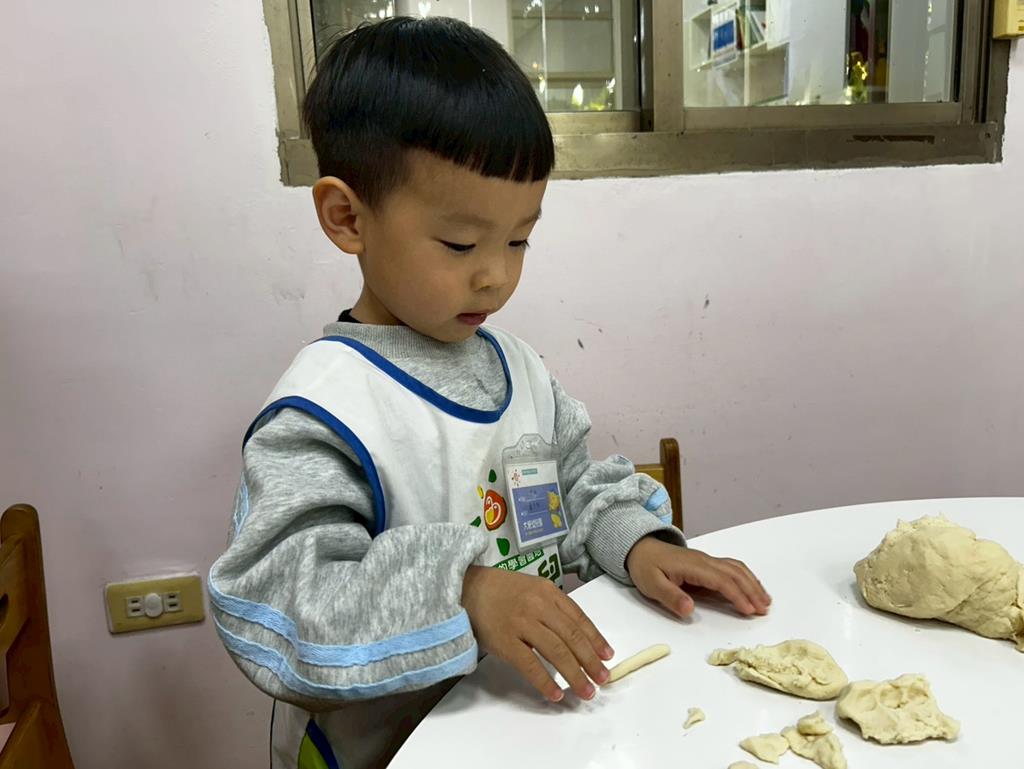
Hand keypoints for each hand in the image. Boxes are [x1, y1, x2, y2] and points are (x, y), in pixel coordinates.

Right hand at [461, 565, 613, 701]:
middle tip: (602, 679)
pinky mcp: (505, 641)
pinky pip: (531, 665)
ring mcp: (522, 624)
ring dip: (575, 674)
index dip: (596, 639)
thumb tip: (577, 636)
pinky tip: (556, 694)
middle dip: (591, 661)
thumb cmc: (501, 591)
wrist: (466, 587)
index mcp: (548, 592)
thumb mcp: (532, 588)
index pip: (579, 619)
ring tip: (586, 691)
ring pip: (557, 652)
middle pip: (572, 637)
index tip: (607, 656)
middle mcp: (538, 606)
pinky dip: (545, 681)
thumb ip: (553, 607)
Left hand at [626, 536, 770, 618]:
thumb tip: (690, 610)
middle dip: (752, 591)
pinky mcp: (706, 563)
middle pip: (735, 574)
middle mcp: (704, 560)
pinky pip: (731, 568)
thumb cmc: (645, 567)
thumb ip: (671, 597)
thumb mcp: (651, 585)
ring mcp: (706, 560)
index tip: (749, 611)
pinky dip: (746, 577)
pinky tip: (752, 588)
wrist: (639, 548)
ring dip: (752, 584)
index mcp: (693, 566)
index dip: (737, 596)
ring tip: (765, 602)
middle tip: (764, 610)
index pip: (721, 580)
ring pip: (736, 569)